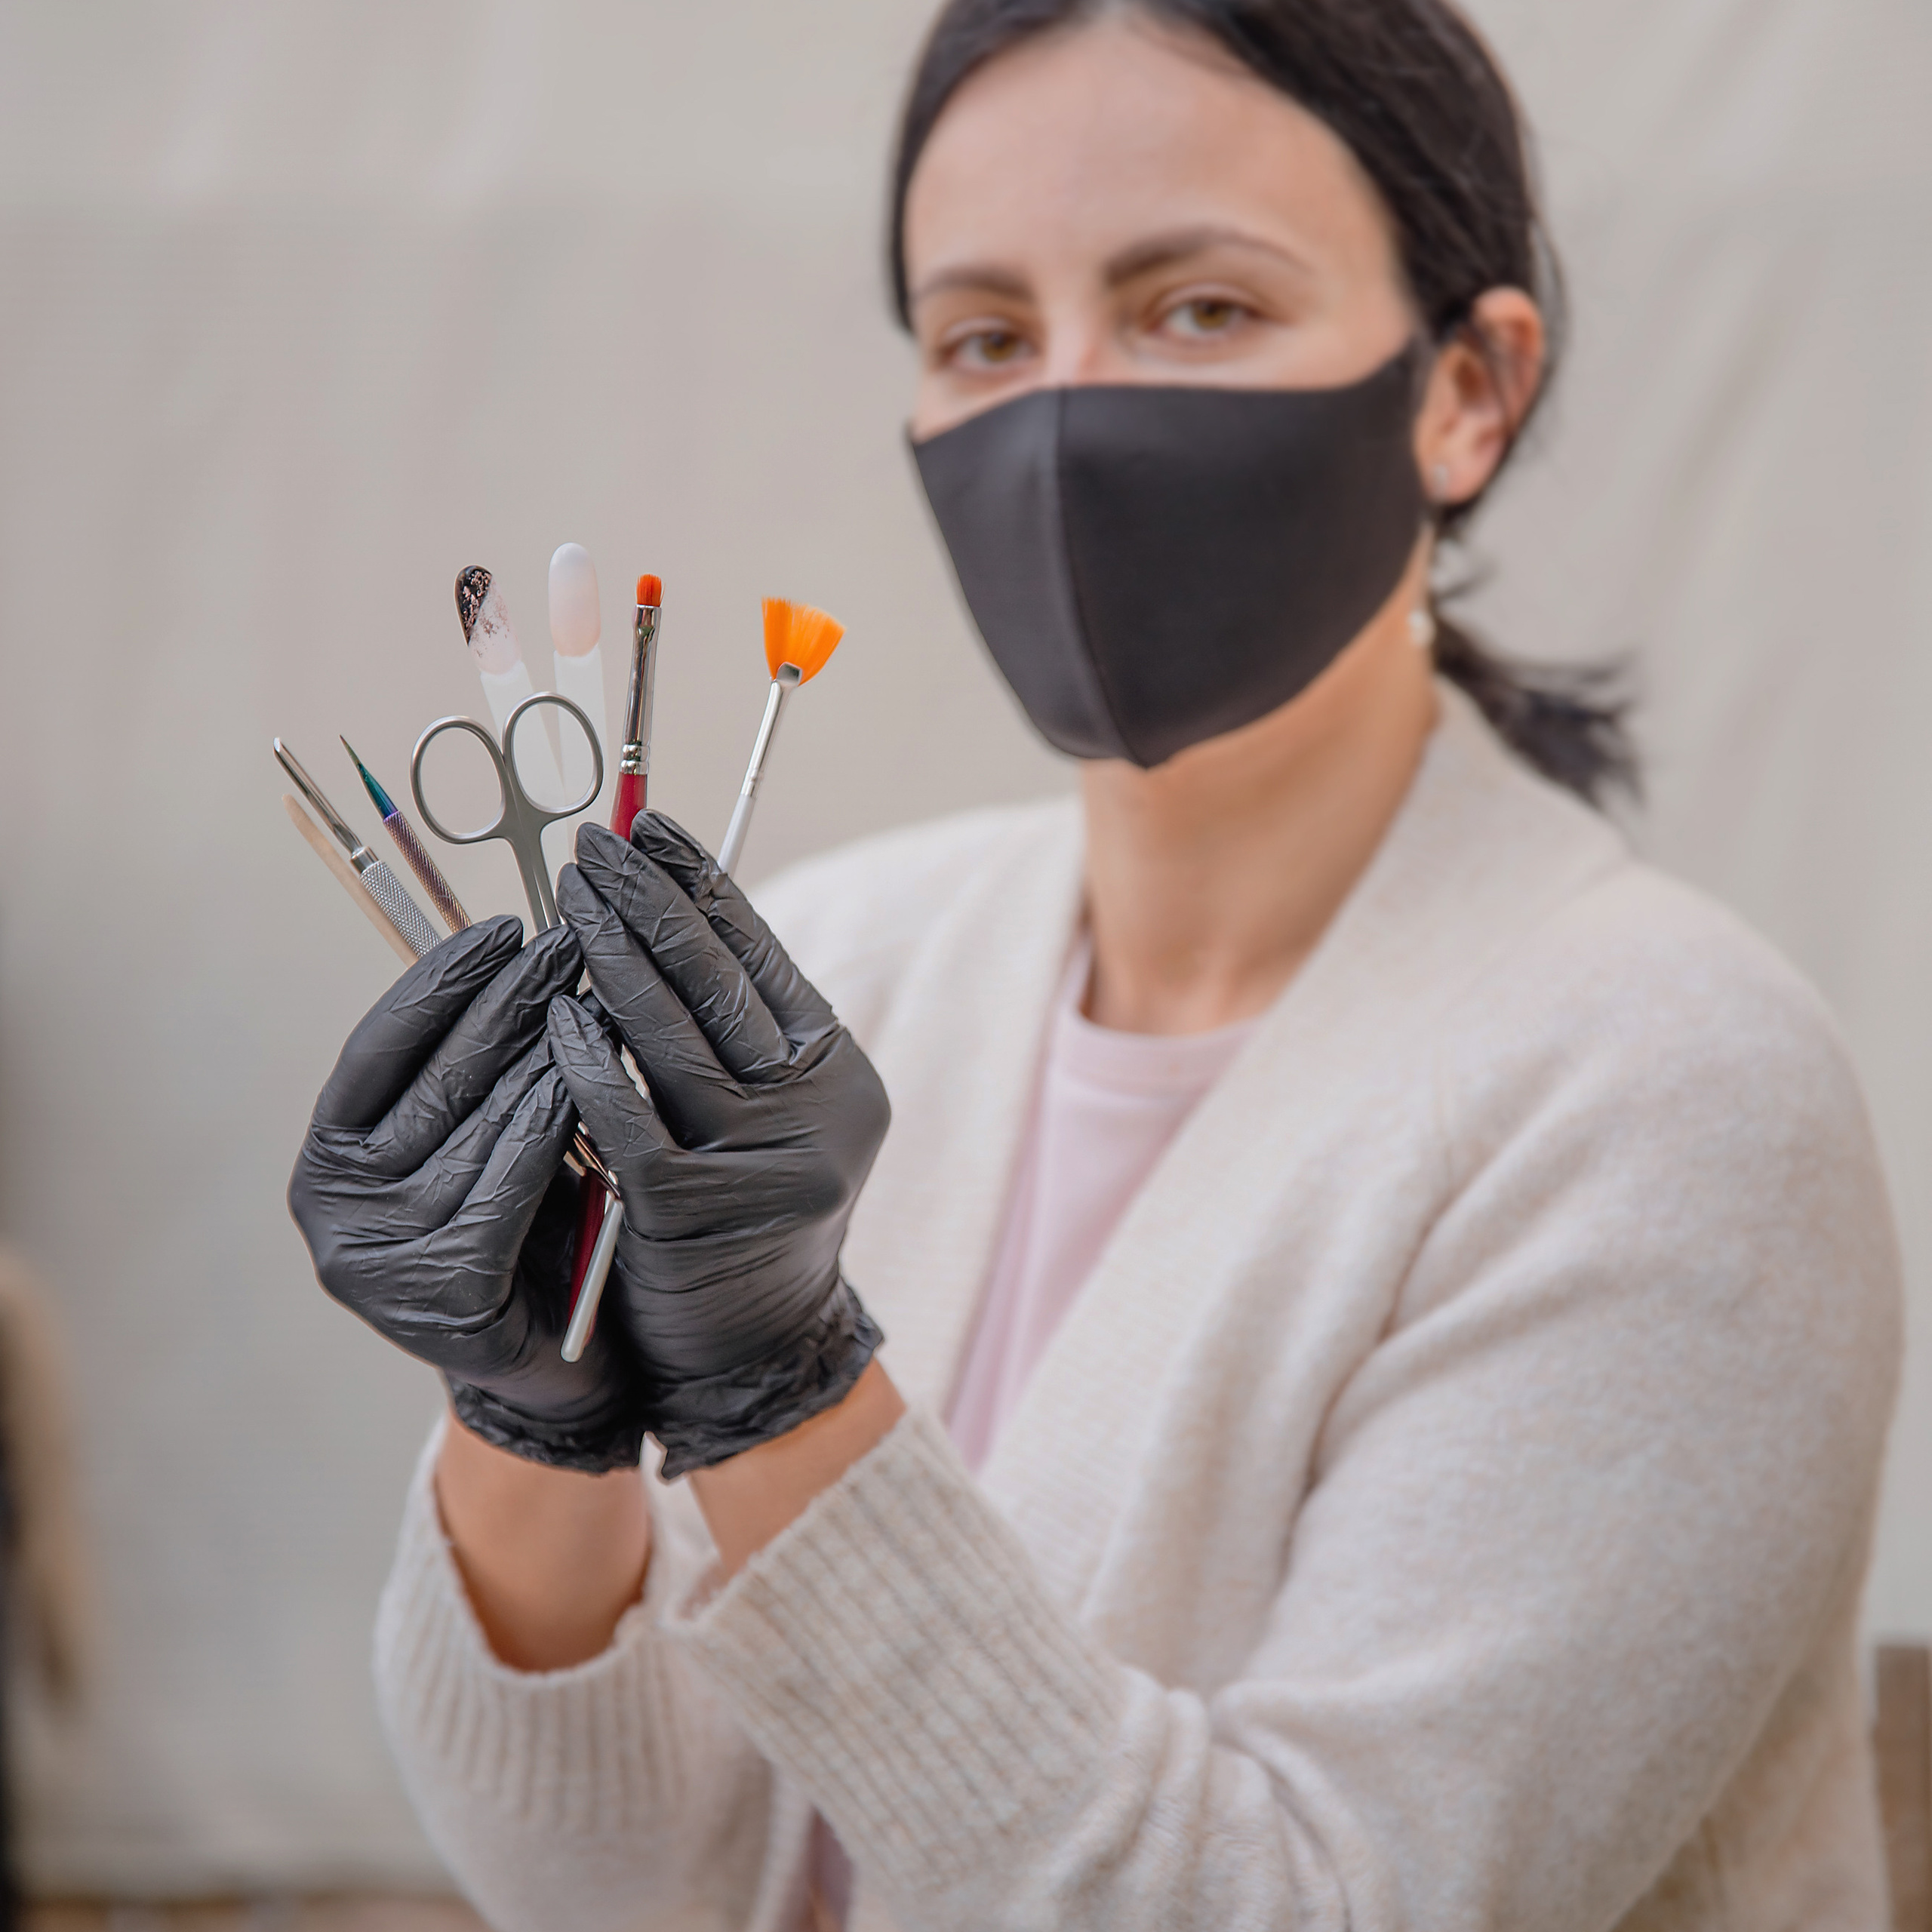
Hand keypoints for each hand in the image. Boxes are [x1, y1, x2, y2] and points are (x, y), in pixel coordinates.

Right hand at [289, 916, 647, 1472]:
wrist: (562, 1362)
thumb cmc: (526, 1227)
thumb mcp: (485, 1138)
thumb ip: (476, 1069)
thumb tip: (512, 949)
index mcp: (328, 1160)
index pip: (377, 1050)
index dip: (438, 983)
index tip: (500, 927)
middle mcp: (334, 1212)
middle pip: (430, 1082)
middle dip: (504, 1004)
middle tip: (566, 944)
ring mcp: (378, 1263)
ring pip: (469, 1133)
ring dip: (533, 1055)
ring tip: (590, 995)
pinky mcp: (439, 1302)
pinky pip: (500, 1193)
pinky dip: (541, 1133)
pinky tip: (579, 1084)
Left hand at [548, 817, 888, 1477]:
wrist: (754, 1351)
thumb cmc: (738, 1212)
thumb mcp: (758, 1114)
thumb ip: (730, 1033)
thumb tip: (664, 908)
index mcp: (840, 1072)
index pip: (762, 958)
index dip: (703, 887)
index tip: (650, 828)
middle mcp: (825, 1111)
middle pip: (723, 986)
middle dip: (652, 906)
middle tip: (595, 847)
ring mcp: (773, 1164)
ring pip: (679, 1042)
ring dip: (615, 961)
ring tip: (571, 902)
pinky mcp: (704, 1214)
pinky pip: (631, 1122)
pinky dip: (589, 1065)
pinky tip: (555, 1015)